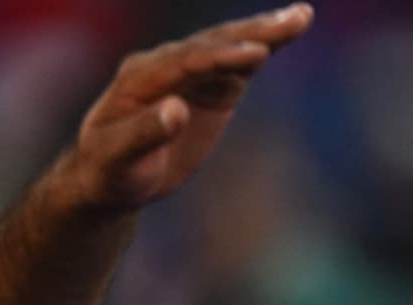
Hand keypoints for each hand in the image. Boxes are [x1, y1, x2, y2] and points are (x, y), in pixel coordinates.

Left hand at [68, 4, 313, 210]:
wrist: (114, 178)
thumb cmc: (110, 171)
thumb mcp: (117, 158)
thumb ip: (142, 134)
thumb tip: (176, 110)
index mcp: (137, 79)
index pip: (184, 62)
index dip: (219, 57)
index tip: (256, 54)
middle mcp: (164, 66)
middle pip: (210, 45)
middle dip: (249, 33)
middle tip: (292, 21)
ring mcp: (189, 73)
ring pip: (228, 47)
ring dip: (264, 33)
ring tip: (301, 18)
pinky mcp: (210, 85)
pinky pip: (240, 63)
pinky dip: (264, 47)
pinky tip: (292, 29)